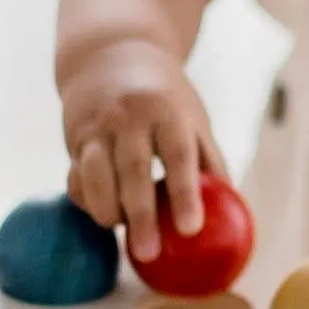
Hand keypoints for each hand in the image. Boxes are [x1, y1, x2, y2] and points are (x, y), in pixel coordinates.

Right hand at [61, 44, 226, 260]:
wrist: (110, 54)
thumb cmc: (164, 98)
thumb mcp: (192, 117)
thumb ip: (208, 160)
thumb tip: (233, 209)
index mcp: (167, 112)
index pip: (178, 156)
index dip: (185, 194)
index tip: (191, 230)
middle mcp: (129, 117)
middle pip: (133, 171)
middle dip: (140, 216)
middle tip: (148, 253)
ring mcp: (97, 126)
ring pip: (94, 176)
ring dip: (105, 210)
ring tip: (120, 231)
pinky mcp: (75, 138)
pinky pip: (77, 178)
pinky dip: (87, 201)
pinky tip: (102, 213)